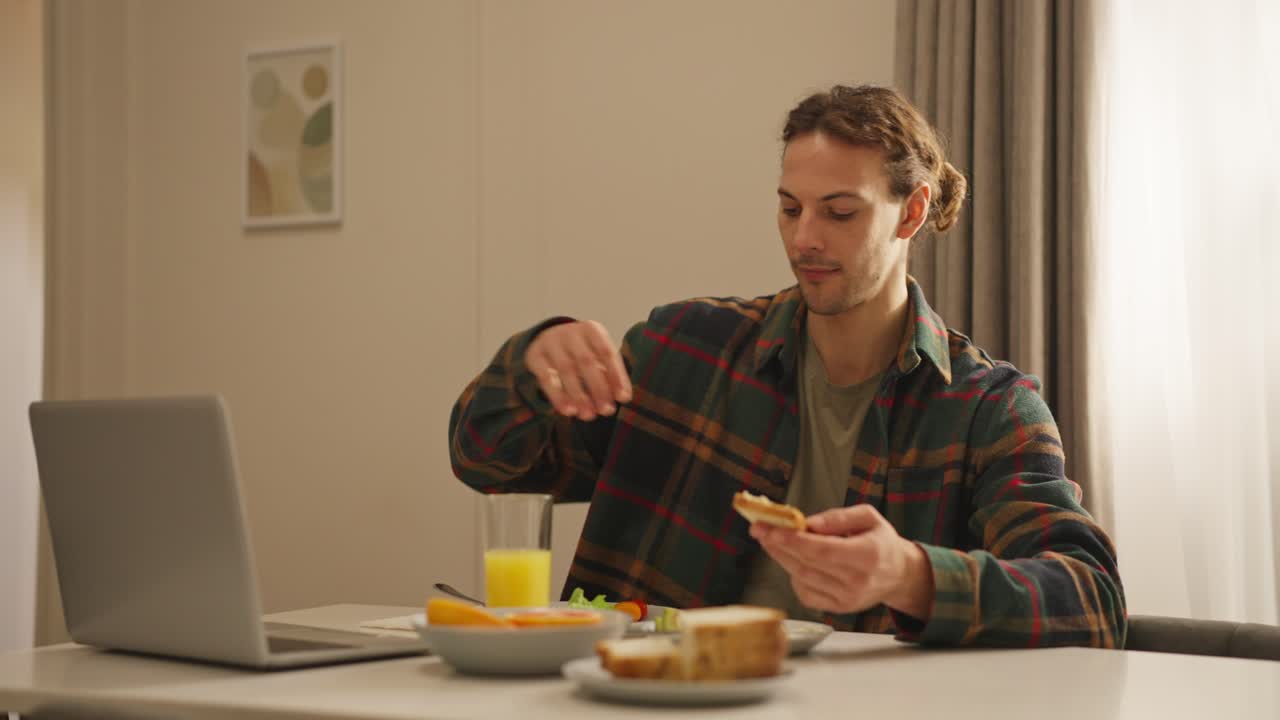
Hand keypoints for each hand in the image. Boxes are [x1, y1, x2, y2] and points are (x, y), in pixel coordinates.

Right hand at [526, 320, 632, 420]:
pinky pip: (546, 378)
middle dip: (598, 388)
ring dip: (579, 396)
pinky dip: (558, 396)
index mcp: (591, 329)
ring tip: (588, 416)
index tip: (623, 398)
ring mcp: (550, 342)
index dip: (616, 376)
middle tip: (606, 411)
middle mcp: (570, 332)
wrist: (547, 339)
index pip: (607, 352)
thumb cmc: (581, 351)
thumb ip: (609, 373)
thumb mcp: (596, 355)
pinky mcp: (534, 356)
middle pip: (586, 361)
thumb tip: (623, 397)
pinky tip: (568, 411)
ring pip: (566, 370)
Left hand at [750, 504, 932, 618]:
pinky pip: (806, 593)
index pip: (822, 550)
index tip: (771, 529)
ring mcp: (847, 599)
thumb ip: (839, 517)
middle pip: (807, 565)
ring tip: (769, 540)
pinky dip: (794, 576)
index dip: (793, 541)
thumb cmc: (880, 541)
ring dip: (782, 558)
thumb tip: (809, 524)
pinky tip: (793, 561)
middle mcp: (857, 582)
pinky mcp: (839, 608)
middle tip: (759, 529)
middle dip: (778, 546)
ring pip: (803, 579)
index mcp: (867, 556)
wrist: (898, 574)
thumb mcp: (868, 517)